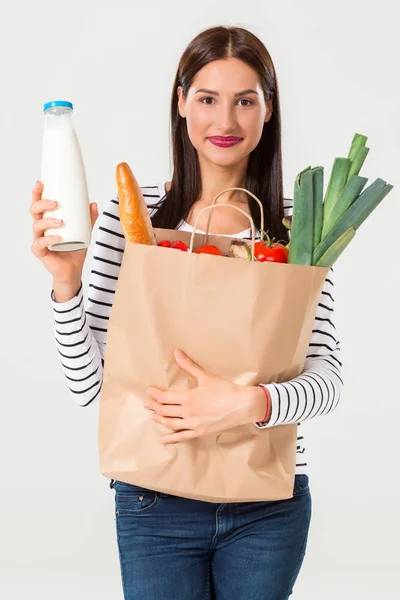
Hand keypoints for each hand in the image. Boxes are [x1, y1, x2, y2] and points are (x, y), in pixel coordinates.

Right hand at [30, 180, 98, 283]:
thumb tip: (93, 204)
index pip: (39, 204)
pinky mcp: (41, 253)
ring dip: (47, 221)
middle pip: (34, 212)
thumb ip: (89, 219)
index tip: (41, 183)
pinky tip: (58, 237)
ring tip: (61, 222)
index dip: (37, 193)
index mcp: (47, 220)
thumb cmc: (74, 249)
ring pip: (36, 226)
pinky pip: (40, 244)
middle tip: (56, 203)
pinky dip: (49, 239)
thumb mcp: (85, 231)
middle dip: (42, 204)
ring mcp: (39, 240)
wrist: (73, 270)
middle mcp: (40, 229)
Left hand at [145, 349, 265, 443]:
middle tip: (146, 403)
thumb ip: (189, 365)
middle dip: (153, 406)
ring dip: (158, 420)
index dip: (154, 394)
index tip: (149, 391)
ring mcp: (193, 424)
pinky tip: (162, 439)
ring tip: (151, 416)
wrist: (242, 406)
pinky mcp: (200, 432)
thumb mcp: (206, 376)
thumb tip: (177, 352)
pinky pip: (181, 437)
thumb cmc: (225, 390)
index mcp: (188, 398)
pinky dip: (170, 438)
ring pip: (170, 424)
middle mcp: (188, 412)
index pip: (164, 397)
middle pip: (164, 411)